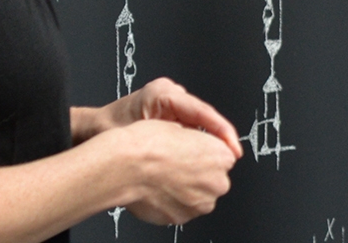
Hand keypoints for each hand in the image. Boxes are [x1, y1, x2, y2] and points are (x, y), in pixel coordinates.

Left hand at [94, 77, 243, 160]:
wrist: (94, 128)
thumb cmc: (106, 130)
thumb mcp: (132, 137)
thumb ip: (162, 143)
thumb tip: (191, 158)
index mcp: (162, 93)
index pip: (201, 111)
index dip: (221, 131)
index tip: (232, 149)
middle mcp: (172, 94)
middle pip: (206, 117)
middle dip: (219, 140)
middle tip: (229, 161)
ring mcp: (174, 103)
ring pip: (203, 124)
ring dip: (210, 145)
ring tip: (218, 164)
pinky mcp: (174, 113)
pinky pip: (194, 128)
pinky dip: (200, 145)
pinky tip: (203, 161)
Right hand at [102, 118, 236, 225]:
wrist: (125, 166)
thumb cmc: (148, 144)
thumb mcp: (180, 129)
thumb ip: (198, 143)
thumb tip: (196, 147)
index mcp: (222, 156)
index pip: (223, 157)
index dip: (203, 155)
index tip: (191, 155)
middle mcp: (218, 182)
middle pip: (212, 179)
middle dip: (198, 175)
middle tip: (175, 167)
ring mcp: (201, 203)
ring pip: (198, 197)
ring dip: (186, 190)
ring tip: (163, 178)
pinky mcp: (183, 218)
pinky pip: (181, 209)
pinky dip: (172, 203)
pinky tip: (157, 190)